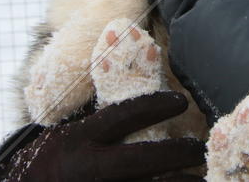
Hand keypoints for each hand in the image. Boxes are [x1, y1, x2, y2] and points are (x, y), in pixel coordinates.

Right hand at [0, 91, 205, 180]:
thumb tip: (129, 76)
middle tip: (197, 149)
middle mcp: (87, 168)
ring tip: (202, 180)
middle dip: (177, 154)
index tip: (181, 102)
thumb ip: (94, 116)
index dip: (156, 106)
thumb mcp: (63, 134)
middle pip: (144, 160)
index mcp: (77, 138)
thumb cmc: (46, 161)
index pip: (123, 116)